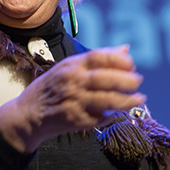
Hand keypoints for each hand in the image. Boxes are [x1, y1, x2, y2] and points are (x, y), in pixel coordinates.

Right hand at [0, 46, 144, 152]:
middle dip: (127, 80)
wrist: (28, 114)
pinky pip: (101, 118)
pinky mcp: (77, 121)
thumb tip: (126, 49)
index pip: (99, 57)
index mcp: (71, 66)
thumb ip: (97, 59)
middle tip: (138, 81)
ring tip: (140, 99)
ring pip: (107, 100)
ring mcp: (75, 102)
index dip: (118, 59)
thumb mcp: (69, 67)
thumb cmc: (51, 87)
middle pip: (106, 79)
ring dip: (127, 100)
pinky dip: (112, 115)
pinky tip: (119, 113)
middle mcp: (73, 82)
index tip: (131, 63)